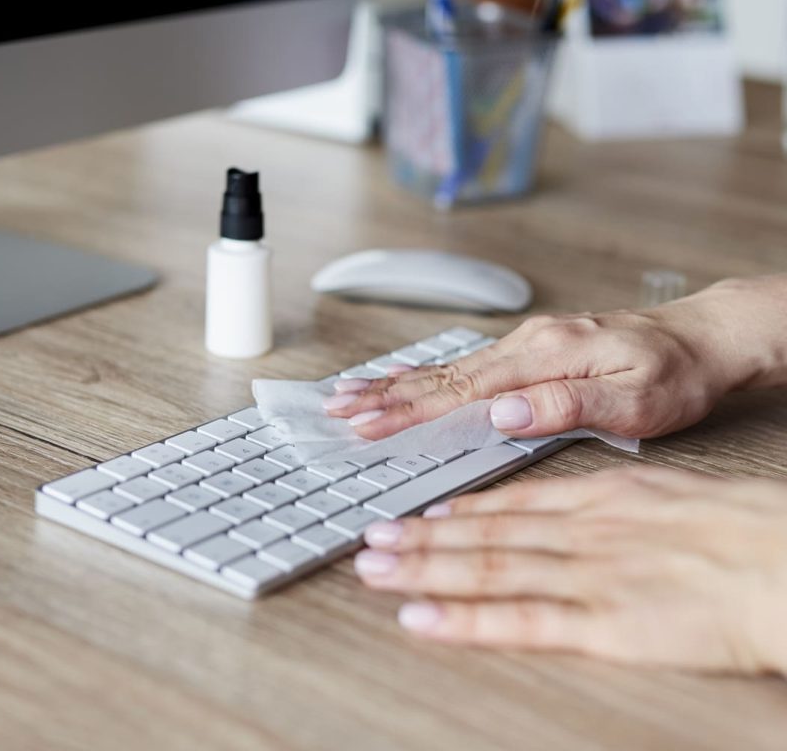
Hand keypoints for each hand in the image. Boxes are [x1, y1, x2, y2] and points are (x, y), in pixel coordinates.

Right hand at [324, 276, 786, 440]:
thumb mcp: (638, 400)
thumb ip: (568, 406)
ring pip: (448, 366)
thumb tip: (503, 414)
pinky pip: (468, 363)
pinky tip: (410, 377)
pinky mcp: (531, 350)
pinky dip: (429, 372)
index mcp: (544, 356)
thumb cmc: (677, 374)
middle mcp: (527, 344)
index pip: (460, 390)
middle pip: (441, 373)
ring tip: (356, 391)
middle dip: (385, 392)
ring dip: (398, 382)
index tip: (365, 421)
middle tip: (337, 404)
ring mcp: (527, 344)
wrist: (702, 339)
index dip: (407, 409)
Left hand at [354, 466, 786, 675]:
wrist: (781, 557)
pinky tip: (422, 617)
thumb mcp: (663, 493)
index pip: (510, 504)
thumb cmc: (738, 527)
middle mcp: (578, 532)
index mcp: (598, 499)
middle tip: (373, 538)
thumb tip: (576, 510)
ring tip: (377, 567)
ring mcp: (584, 575)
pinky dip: (463, 619)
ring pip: (485, 569)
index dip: (458, 512)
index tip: (421, 514)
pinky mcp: (601, 624)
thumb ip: (610, 504)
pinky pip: (518, 621)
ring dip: (424, 568)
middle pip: (483, 534)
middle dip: (421, 538)